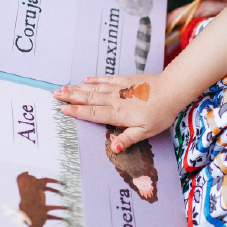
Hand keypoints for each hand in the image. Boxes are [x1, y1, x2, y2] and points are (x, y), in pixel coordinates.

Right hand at [53, 74, 179, 151]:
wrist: (172, 90)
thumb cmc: (160, 113)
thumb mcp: (146, 132)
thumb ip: (128, 138)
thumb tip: (114, 148)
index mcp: (118, 114)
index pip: (93, 113)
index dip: (76, 111)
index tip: (62, 109)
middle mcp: (115, 99)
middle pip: (88, 98)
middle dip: (70, 96)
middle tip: (54, 95)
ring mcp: (119, 88)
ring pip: (94, 88)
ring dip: (78, 88)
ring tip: (63, 87)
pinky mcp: (125, 80)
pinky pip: (106, 79)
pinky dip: (95, 79)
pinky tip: (86, 79)